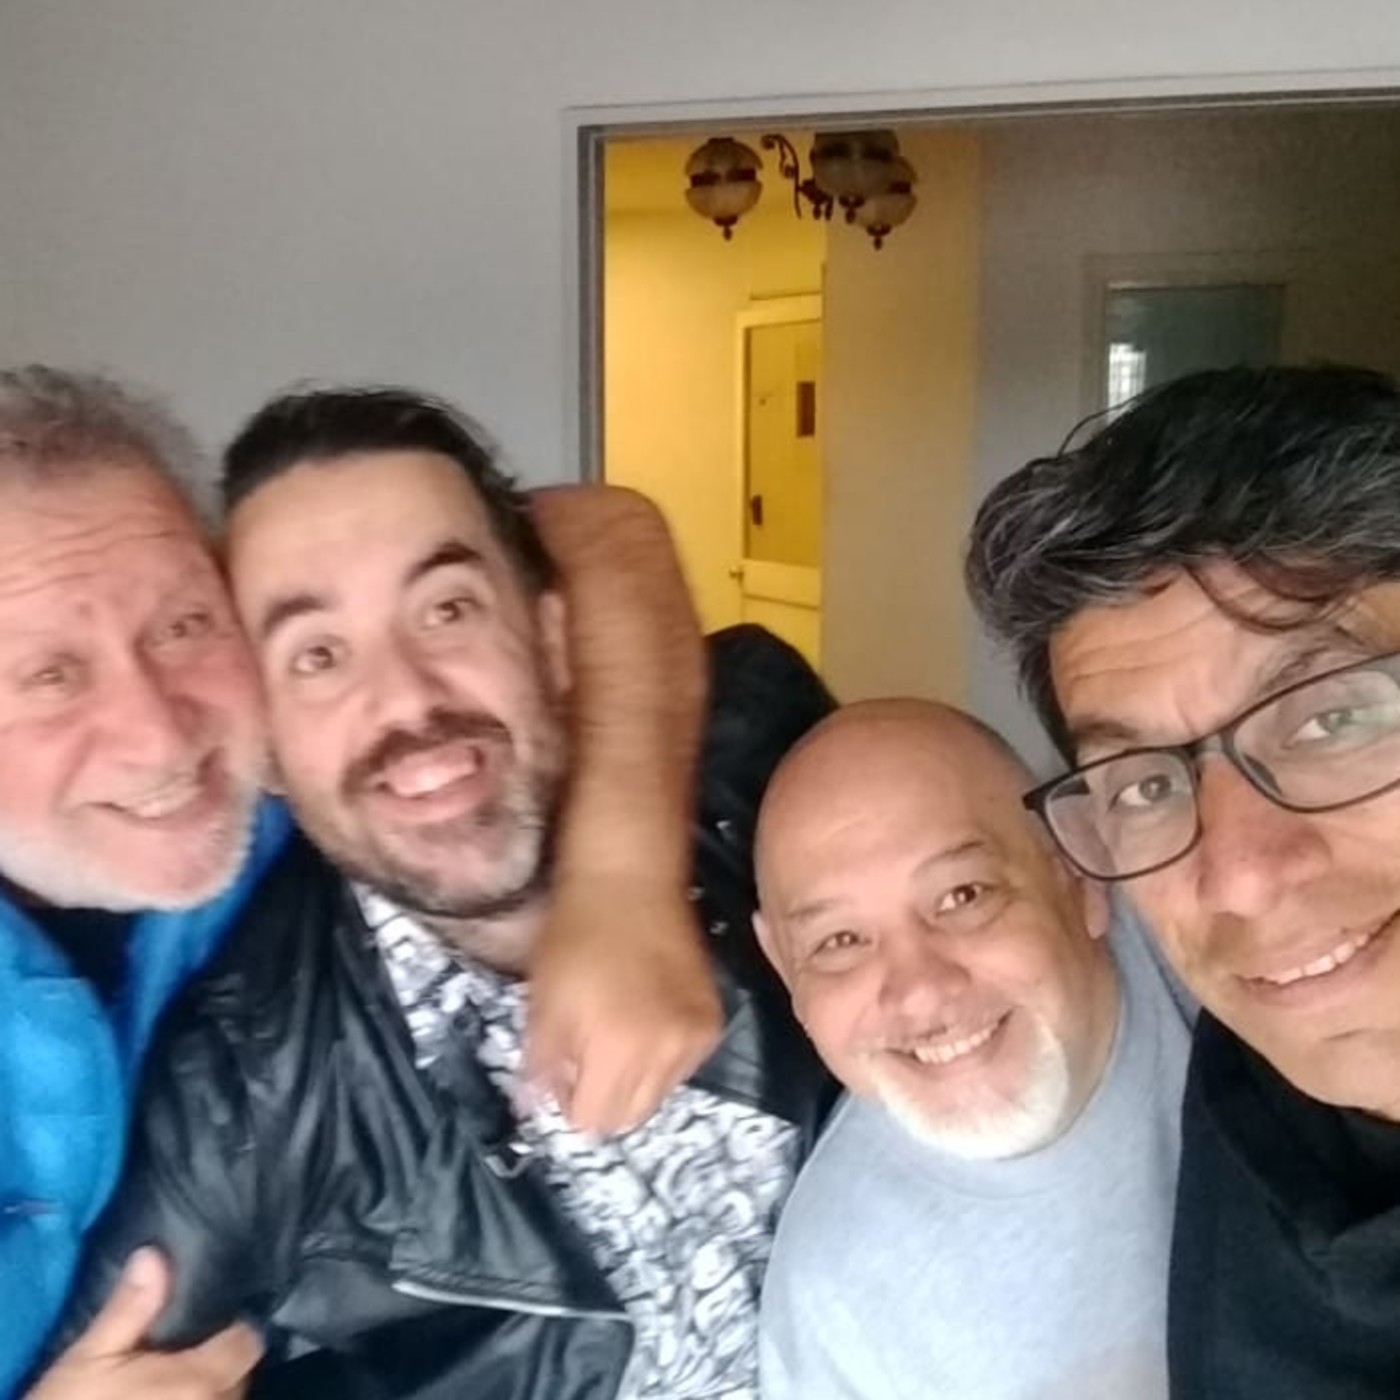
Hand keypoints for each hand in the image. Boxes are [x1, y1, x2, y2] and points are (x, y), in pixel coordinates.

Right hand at [27, 1247, 261, 1399]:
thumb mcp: (89, 1359)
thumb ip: (130, 1308)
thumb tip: (154, 1255)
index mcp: (200, 1380)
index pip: (248, 1342)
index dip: (232, 1327)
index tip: (209, 1320)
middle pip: (240, 1375)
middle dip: (220, 1362)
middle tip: (184, 1352)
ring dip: (208, 1393)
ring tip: (174, 1382)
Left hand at [526, 872, 723, 1133]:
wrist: (630, 879)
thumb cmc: (575, 935)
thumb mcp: (542, 1001)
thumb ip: (541, 1064)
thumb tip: (537, 1107)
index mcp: (618, 1051)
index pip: (593, 1120)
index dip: (570, 1101)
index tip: (563, 1073)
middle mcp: (666, 1054)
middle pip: (630, 1116)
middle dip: (602, 1097)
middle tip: (586, 1056)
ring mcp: (696, 1039)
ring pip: (659, 1094)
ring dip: (634, 1079)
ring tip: (617, 1033)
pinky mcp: (713, 1021)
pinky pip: (683, 1066)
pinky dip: (662, 1057)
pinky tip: (646, 1019)